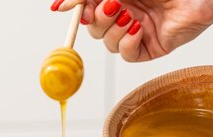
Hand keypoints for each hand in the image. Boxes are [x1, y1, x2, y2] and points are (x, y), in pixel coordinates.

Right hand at [50, 0, 212, 61]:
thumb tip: (62, 5)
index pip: (88, 9)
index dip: (77, 11)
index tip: (66, 8)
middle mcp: (126, 14)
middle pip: (94, 29)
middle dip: (98, 19)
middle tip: (112, 6)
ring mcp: (137, 32)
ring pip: (109, 44)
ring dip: (115, 30)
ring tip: (131, 15)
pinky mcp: (150, 48)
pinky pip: (128, 55)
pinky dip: (128, 43)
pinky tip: (139, 29)